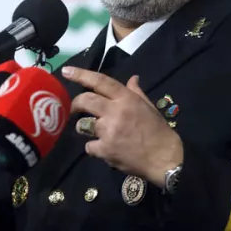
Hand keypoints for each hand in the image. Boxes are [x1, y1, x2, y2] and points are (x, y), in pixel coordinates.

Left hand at [62, 66, 182, 187]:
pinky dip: (94, 148)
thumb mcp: (150, 108)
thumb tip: (132, 78)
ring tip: (94, 131)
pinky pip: (89, 146)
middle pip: (85, 101)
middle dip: (75, 103)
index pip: (100, 81)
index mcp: (126, 99)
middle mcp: (115, 112)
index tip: (66, 71)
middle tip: (75, 107)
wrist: (164, 159)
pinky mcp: (105, 150)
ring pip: (83, 125)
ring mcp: (108, 131)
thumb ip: (136, 93)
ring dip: (84, 127)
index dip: (81, 75)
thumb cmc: (158, 132)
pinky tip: (103, 149)